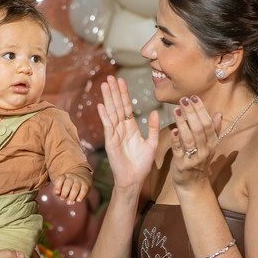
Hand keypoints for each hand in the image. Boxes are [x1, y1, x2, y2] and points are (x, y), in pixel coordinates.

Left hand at [54, 171, 91, 203]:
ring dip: (72, 196)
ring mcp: (79, 180)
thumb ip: (58, 192)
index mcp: (64, 176)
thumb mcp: (62, 187)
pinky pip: (84, 190)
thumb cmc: (68, 186)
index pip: (60, 179)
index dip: (58, 186)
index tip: (57, 192)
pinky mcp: (86, 185)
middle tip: (62, 199)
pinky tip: (78, 200)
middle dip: (64, 192)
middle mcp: (72, 177)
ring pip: (76, 187)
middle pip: (68, 184)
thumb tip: (61, 197)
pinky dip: (81, 196)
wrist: (82, 181)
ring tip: (69, 203)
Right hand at [97, 75, 158, 190]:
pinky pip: (108, 126)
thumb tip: (155, 111)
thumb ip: (153, 127)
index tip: (121, 80)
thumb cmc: (142, 165)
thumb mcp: (151, 143)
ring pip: (111, 113)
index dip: (124, 93)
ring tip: (104, 85)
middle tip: (110, 77)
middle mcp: (121, 129)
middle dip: (114, 91)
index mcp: (130, 128)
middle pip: (117, 106)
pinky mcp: (110, 142)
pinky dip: (104, 116)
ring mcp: (114, 135)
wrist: (134, 180)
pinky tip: (101, 105)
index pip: (126, 107)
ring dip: (108, 99)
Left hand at [169, 95, 222, 191]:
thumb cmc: (200, 162)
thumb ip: (214, 130)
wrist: (194, 185)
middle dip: (191, 113)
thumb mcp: (210, 146)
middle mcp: (205, 150)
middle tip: (184, 100)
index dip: (201, 110)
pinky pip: (179, 151)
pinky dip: (176, 140)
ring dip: (182, 123)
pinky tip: (173, 130)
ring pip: (189, 138)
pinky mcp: (181, 165)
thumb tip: (219, 114)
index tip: (194, 97)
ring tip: (176, 110)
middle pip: (199, 129)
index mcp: (212, 144)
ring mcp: (193, 158)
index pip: (208, 123)